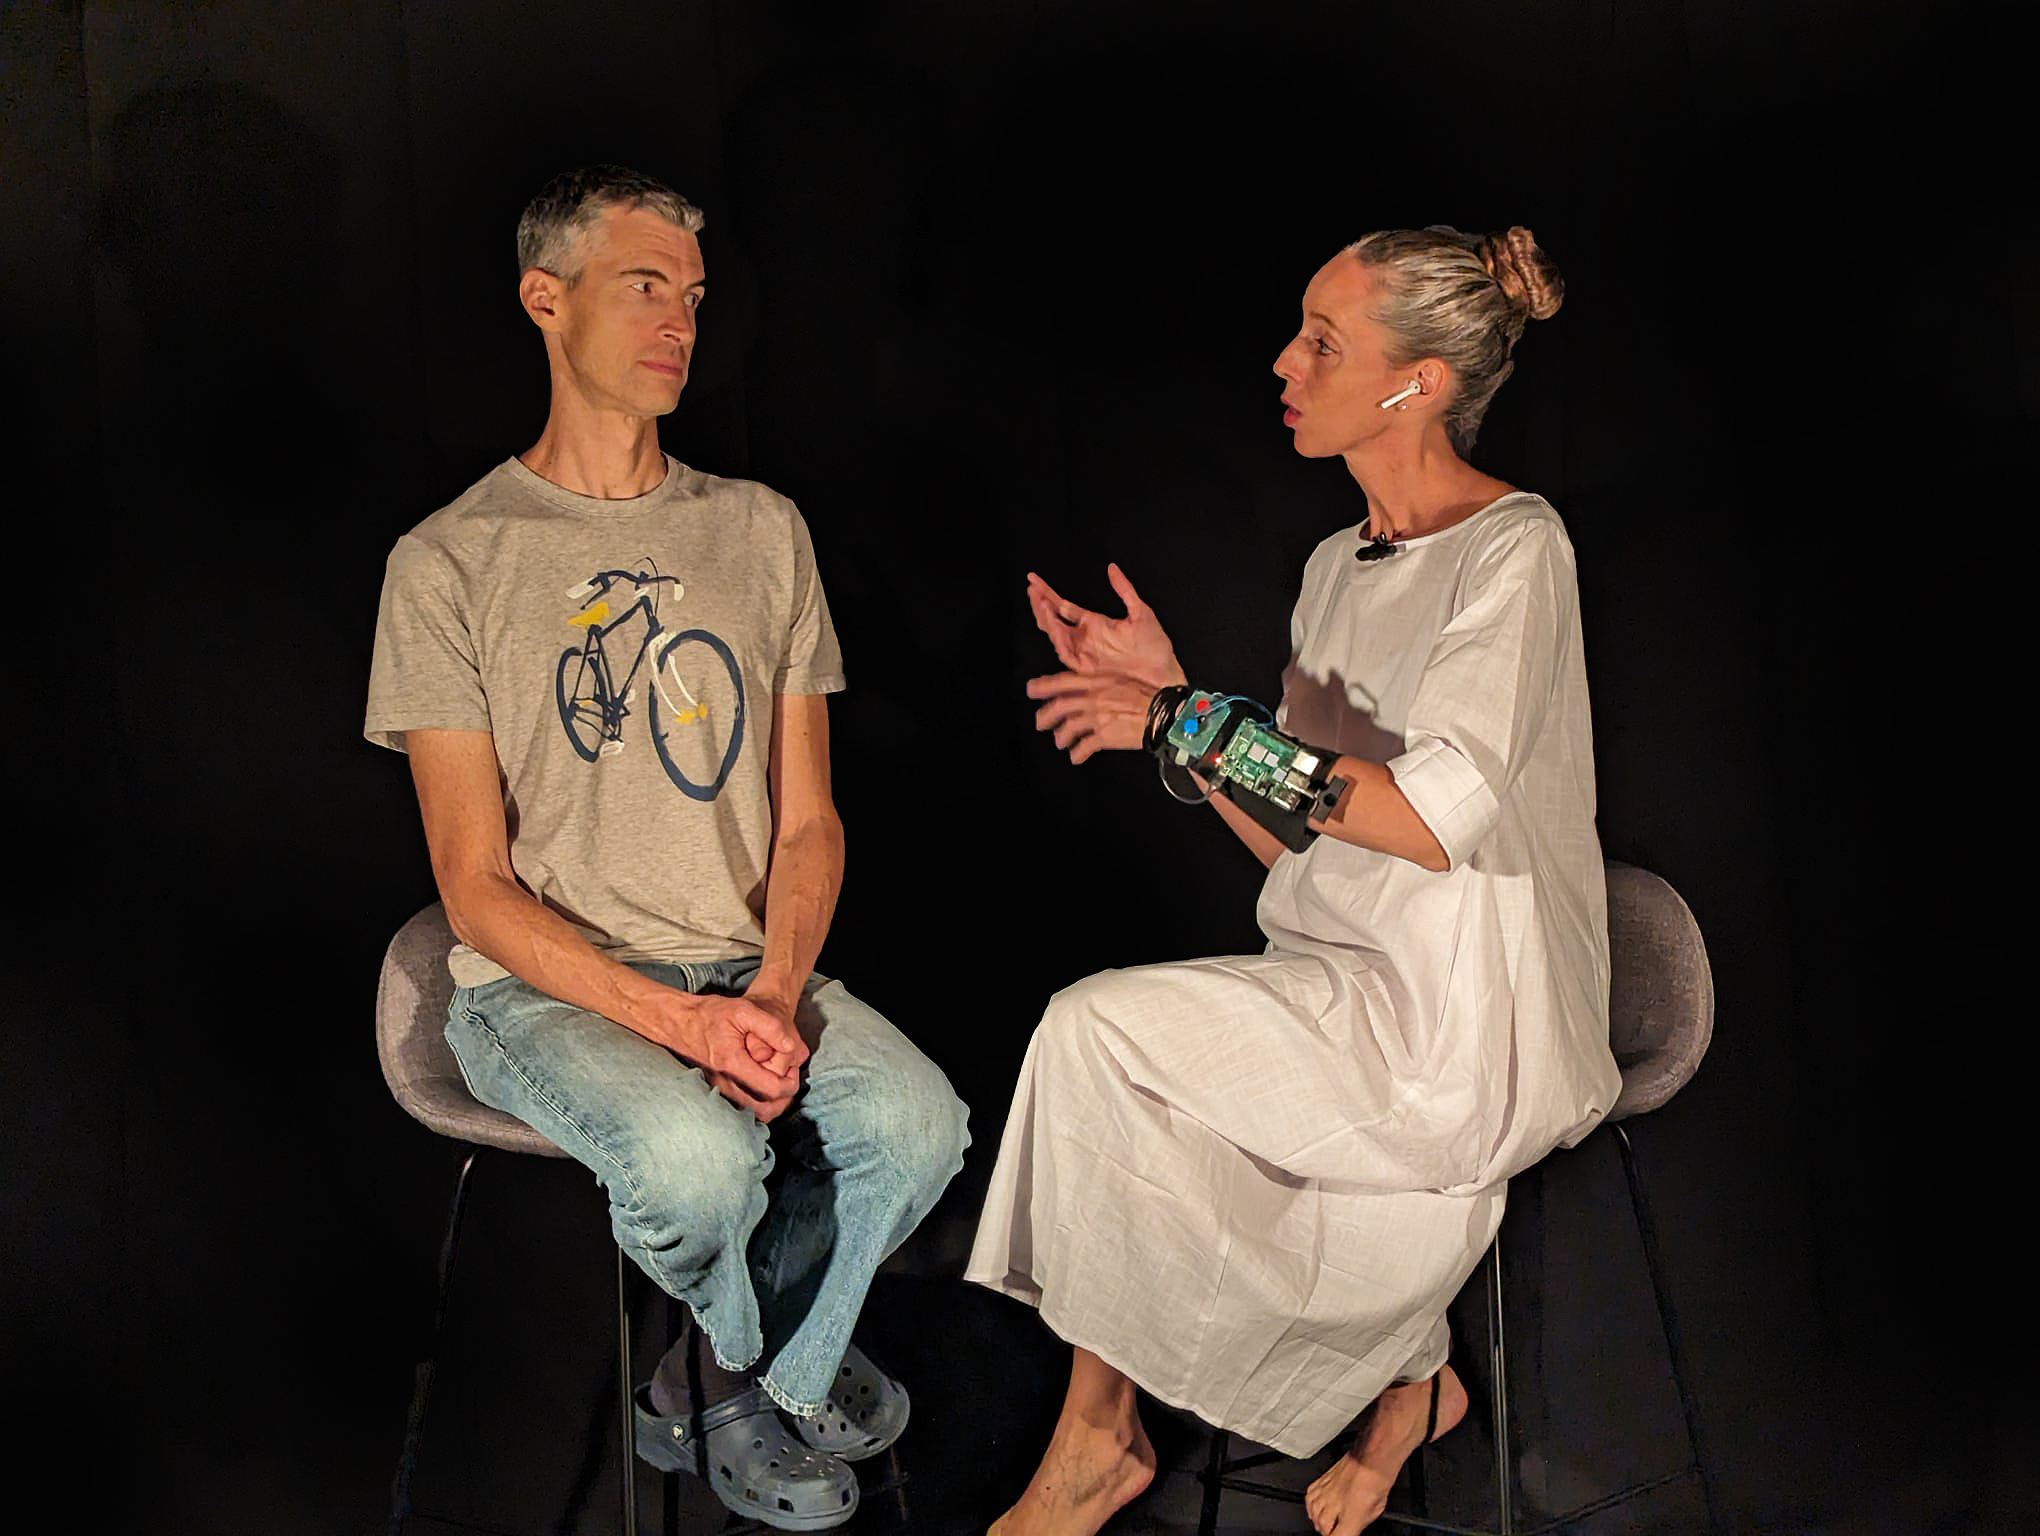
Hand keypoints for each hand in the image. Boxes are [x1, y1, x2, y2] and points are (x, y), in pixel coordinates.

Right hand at [670, 992, 807, 1120]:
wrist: (677, 1023)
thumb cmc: (709, 1015)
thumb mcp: (742, 1009)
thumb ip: (770, 1026)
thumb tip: (790, 1047)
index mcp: (732, 1064)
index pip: (771, 1090)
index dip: (790, 1083)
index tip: (792, 1069)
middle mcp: (723, 1084)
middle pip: (765, 1111)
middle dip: (784, 1098)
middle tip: (788, 1077)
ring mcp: (717, 1092)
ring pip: (754, 1115)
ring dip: (773, 1104)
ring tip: (778, 1081)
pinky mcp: (716, 1094)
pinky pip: (743, 1110)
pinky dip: (759, 1104)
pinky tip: (764, 1085)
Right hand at [1026, 564, 1184, 688]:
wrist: (1163, 674)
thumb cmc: (1155, 648)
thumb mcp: (1141, 612)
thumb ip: (1125, 589)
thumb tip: (1112, 567)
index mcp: (1094, 623)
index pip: (1064, 606)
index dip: (1048, 593)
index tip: (1033, 579)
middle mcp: (1084, 638)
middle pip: (1053, 619)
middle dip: (1040, 603)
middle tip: (1032, 587)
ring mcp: (1083, 652)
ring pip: (1055, 634)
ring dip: (1046, 618)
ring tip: (1041, 602)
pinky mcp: (1085, 667)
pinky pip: (1065, 652)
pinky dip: (1057, 639)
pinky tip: (1054, 624)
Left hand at [1027, 670, 1160, 763]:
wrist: (1164, 714)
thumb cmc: (1148, 696)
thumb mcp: (1121, 680)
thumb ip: (1101, 684)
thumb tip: (1087, 689)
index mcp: (1097, 682)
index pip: (1062, 682)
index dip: (1043, 686)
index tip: (1031, 690)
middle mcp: (1093, 699)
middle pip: (1059, 706)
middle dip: (1045, 716)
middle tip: (1040, 723)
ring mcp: (1097, 718)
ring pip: (1067, 728)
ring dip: (1060, 737)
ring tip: (1060, 743)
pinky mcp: (1104, 737)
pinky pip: (1083, 747)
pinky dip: (1076, 754)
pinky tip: (1076, 758)